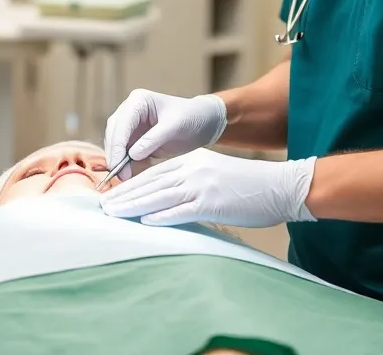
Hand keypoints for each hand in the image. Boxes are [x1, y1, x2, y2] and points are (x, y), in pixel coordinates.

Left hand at [100, 148, 317, 228]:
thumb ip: (191, 182)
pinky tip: (143, 221)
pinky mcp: (211, 203)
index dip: (132, 183)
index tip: (113, 193)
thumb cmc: (250, 185)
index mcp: (194, 160)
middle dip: (125, 194)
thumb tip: (168, 200)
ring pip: (159, 196)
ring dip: (133, 205)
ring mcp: (202, 186)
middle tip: (102, 205)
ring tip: (113, 213)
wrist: (280, 185)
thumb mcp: (215, 174)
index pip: (155, 173)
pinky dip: (160, 216)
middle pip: (151, 183)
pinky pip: (180, 210)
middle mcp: (193, 169)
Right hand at [103, 90, 227, 179]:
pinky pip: (126, 154)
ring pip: (116, 145)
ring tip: (125, 179)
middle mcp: (130, 112)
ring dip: (119, 162)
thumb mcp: (175, 126)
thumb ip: (153, 139)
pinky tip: (132, 177)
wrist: (204, 122)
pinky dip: (127, 165)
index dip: (117, 145)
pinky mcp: (136, 140)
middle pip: (113, 134)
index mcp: (138, 101)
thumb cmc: (191, 117)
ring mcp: (132, 126)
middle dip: (115, 155)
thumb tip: (132, 155)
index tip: (117, 165)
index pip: (121, 124)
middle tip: (120, 176)